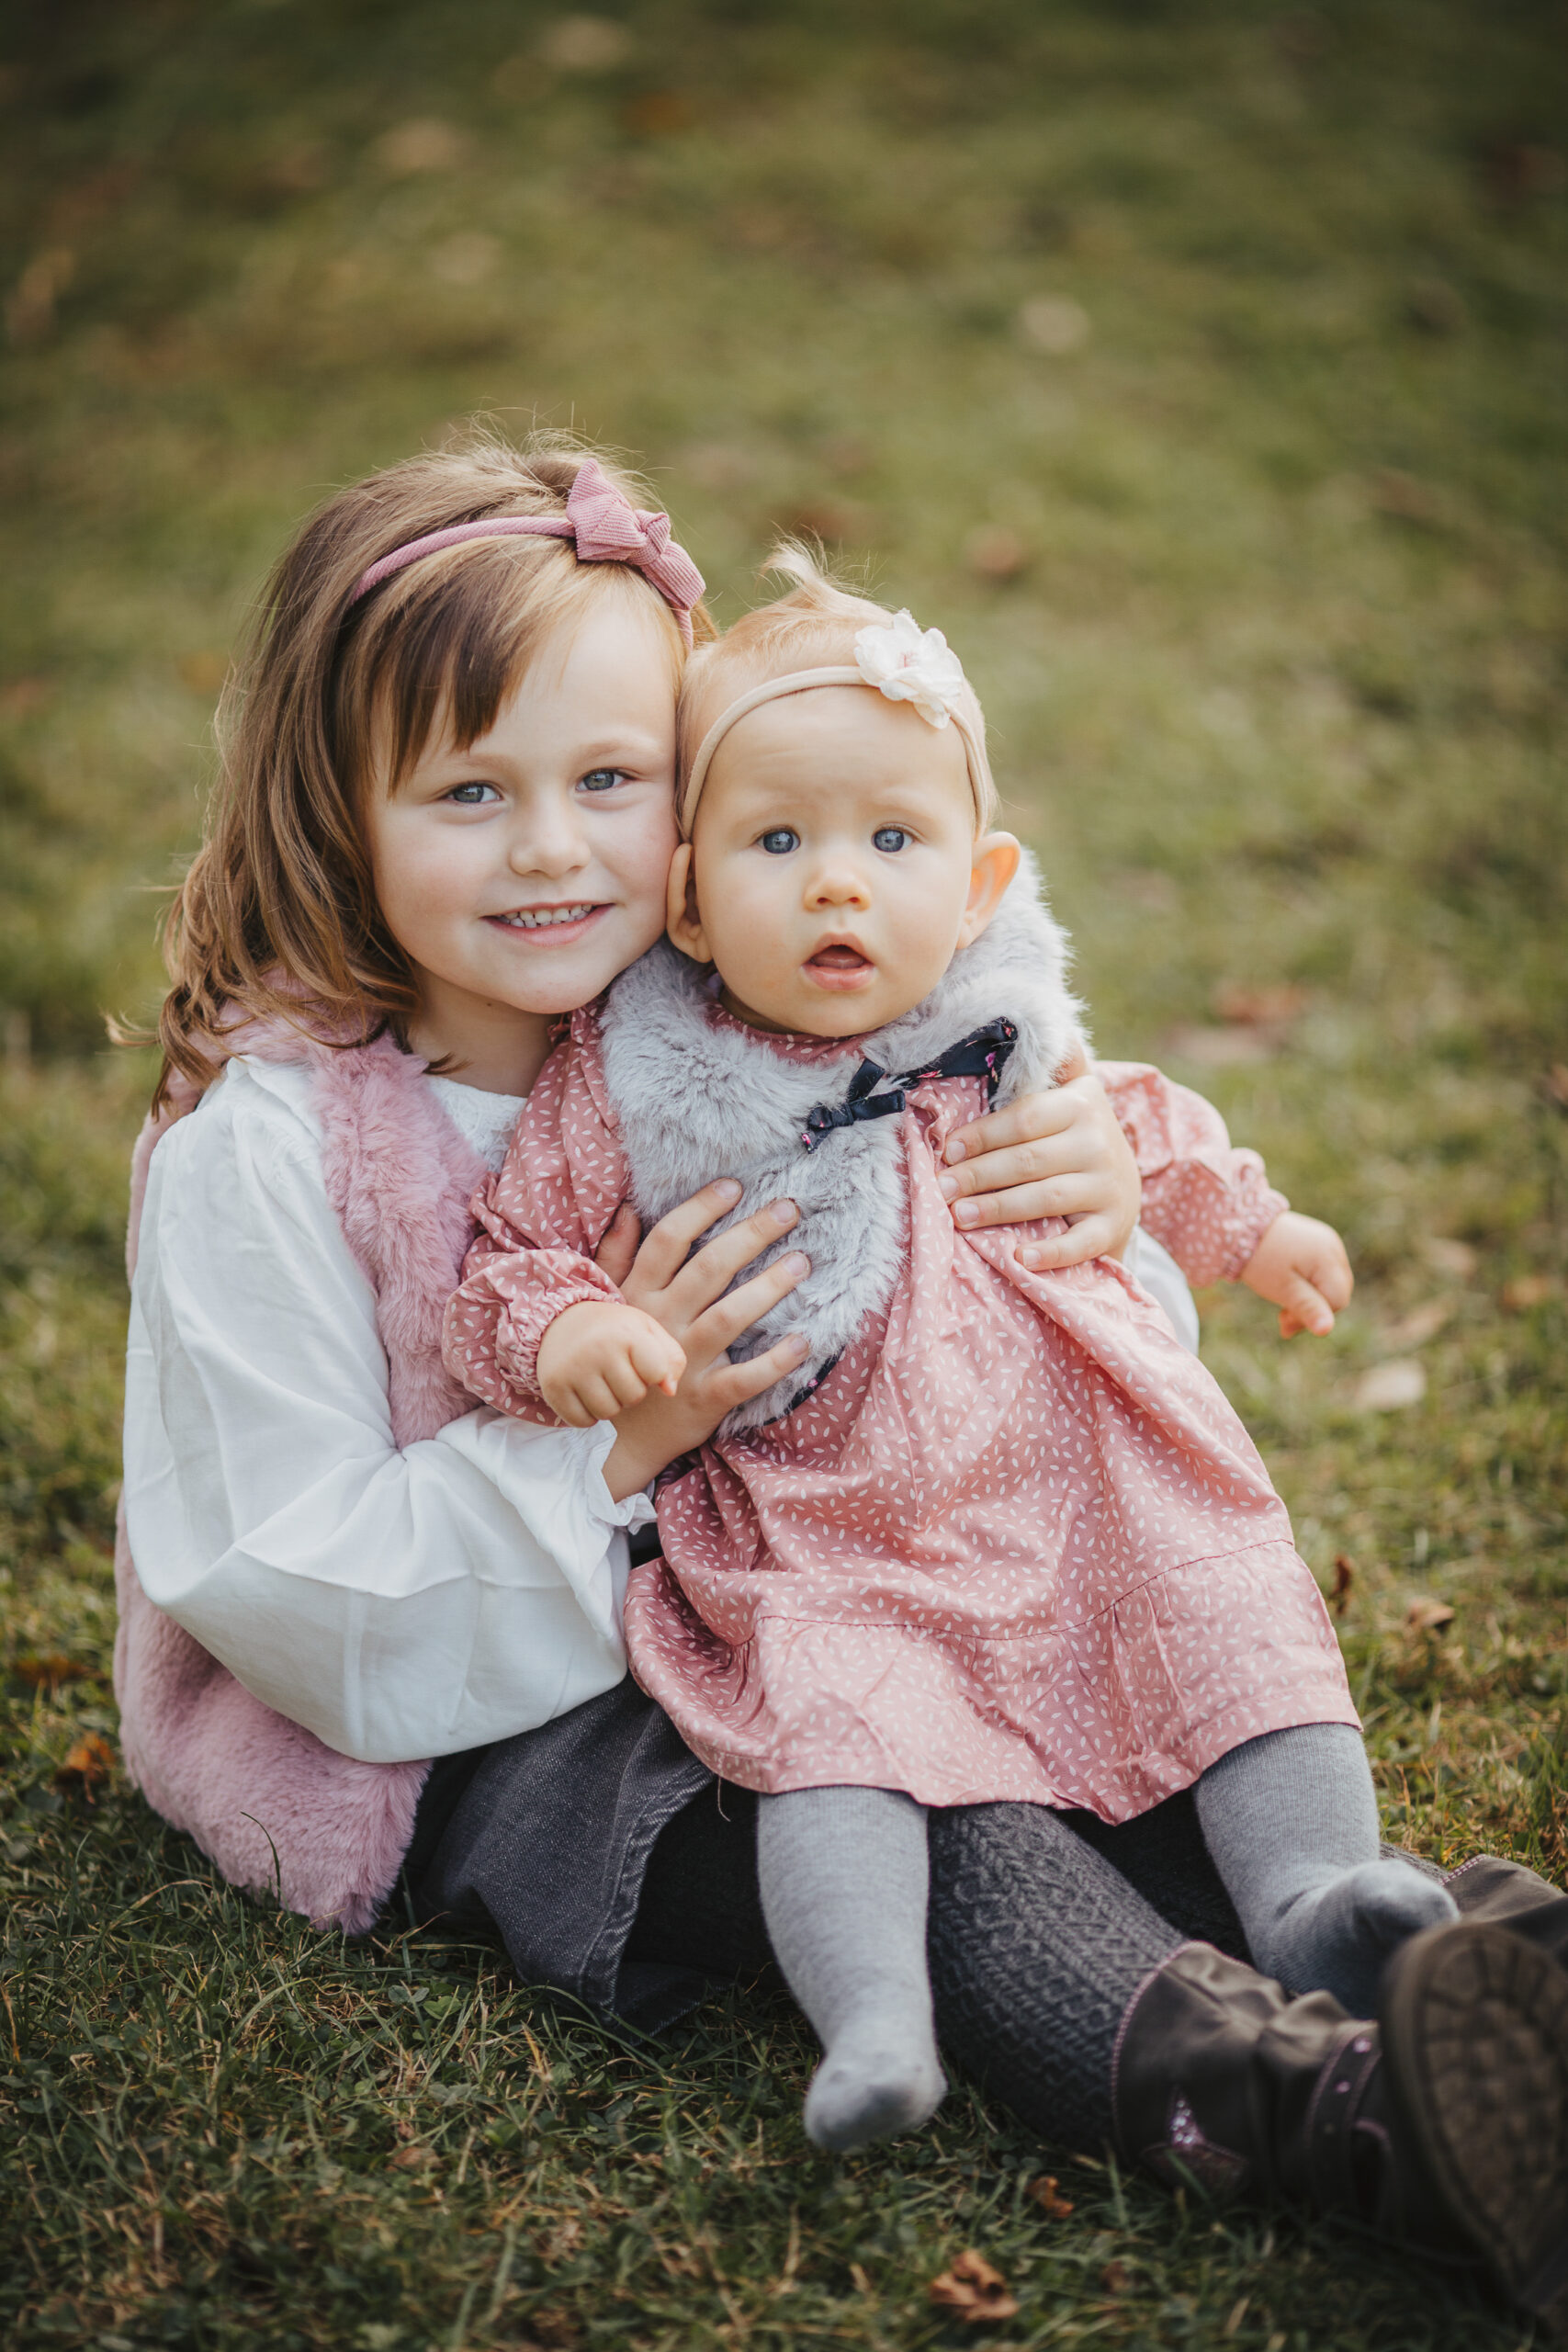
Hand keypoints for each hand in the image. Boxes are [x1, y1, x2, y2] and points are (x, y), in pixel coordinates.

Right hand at [537, 1301, 686, 1428]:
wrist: (562, 1320)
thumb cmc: (615, 1330)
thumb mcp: (648, 1331)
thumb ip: (671, 1359)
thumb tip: (669, 1391)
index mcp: (626, 1332)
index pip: (657, 1374)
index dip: (654, 1375)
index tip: (643, 1363)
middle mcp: (597, 1349)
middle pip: (633, 1397)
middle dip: (631, 1391)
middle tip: (619, 1374)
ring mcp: (572, 1369)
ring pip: (607, 1412)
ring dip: (610, 1404)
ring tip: (603, 1383)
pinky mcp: (552, 1386)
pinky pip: (581, 1421)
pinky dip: (587, 1415)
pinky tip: (586, 1394)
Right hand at [600, 1180, 812, 1500]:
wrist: (613, 1436)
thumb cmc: (620, 1359)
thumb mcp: (606, 1306)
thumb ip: (615, 1257)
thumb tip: (629, 1208)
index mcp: (638, 1296)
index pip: (668, 1241)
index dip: (701, 1209)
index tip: (734, 1186)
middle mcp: (660, 1323)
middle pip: (709, 1269)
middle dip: (751, 1235)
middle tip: (788, 1210)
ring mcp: (682, 1361)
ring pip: (730, 1316)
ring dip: (769, 1286)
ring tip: (802, 1263)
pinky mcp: (704, 1398)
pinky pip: (745, 1378)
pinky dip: (776, 1361)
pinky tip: (804, 1339)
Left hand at [937, 1051, 1140, 1269]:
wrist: (1122, 1190)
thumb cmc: (1073, 1138)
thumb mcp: (1068, 1094)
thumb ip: (1046, 1062)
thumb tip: (1008, 1011)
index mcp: (1082, 1104)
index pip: (1025, 1117)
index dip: (982, 1134)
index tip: (945, 1149)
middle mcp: (1099, 1142)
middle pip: (1028, 1159)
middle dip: (978, 1174)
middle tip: (940, 1187)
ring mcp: (1109, 1185)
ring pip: (1046, 1197)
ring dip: (998, 1208)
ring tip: (958, 1216)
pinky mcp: (1114, 1225)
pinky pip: (1080, 1242)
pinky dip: (1050, 1252)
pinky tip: (1019, 1259)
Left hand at [1240, 1211, 1353, 1337]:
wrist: (1239, 1226)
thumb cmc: (1261, 1260)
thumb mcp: (1283, 1288)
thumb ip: (1307, 1308)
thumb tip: (1327, 1330)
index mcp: (1328, 1258)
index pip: (1337, 1300)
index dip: (1315, 1316)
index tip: (1284, 1322)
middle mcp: (1333, 1247)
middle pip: (1336, 1292)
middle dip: (1312, 1309)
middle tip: (1281, 1319)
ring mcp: (1326, 1241)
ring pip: (1328, 1283)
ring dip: (1309, 1298)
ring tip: (1282, 1307)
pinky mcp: (1316, 1240)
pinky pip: (1320, 1270)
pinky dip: (1307, 1283)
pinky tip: (1287, 1287)